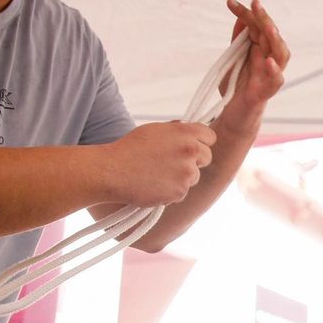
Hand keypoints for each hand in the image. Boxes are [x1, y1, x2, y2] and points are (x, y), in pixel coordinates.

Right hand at [100, 122, 215, 206]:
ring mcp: (187, 172)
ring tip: (158, 174)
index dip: (201, 141)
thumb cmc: (130, 149)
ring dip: (182, 176)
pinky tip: (155, 184)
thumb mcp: (156, 130)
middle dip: (195, 160)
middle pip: (207, 156)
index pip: (210, 136)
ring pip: (195, 176)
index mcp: (185, 132)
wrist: (112, 171)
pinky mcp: (180, 191)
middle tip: (174, 162)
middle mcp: (190, 150)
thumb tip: (192, 135)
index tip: (194, 146)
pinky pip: (182, 191)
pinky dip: (172, 190)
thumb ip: (178, 132)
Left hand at [217, 0, 289, 130]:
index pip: (256, 25)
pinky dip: (274, 71)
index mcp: (259, 49)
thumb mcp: (233, 58)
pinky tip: (268, 61)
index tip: (230, 2)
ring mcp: (269, 75)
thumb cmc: (236, 86)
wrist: (233, 115)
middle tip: (255, 3)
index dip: (245, 13)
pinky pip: (276, 81)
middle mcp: (268, 59)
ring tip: (267, 26)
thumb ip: (238, 40)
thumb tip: (240, 16)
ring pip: (281, 54)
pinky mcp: (266, 92)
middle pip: (271, 35)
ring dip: (275, 39)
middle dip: (264, 18)